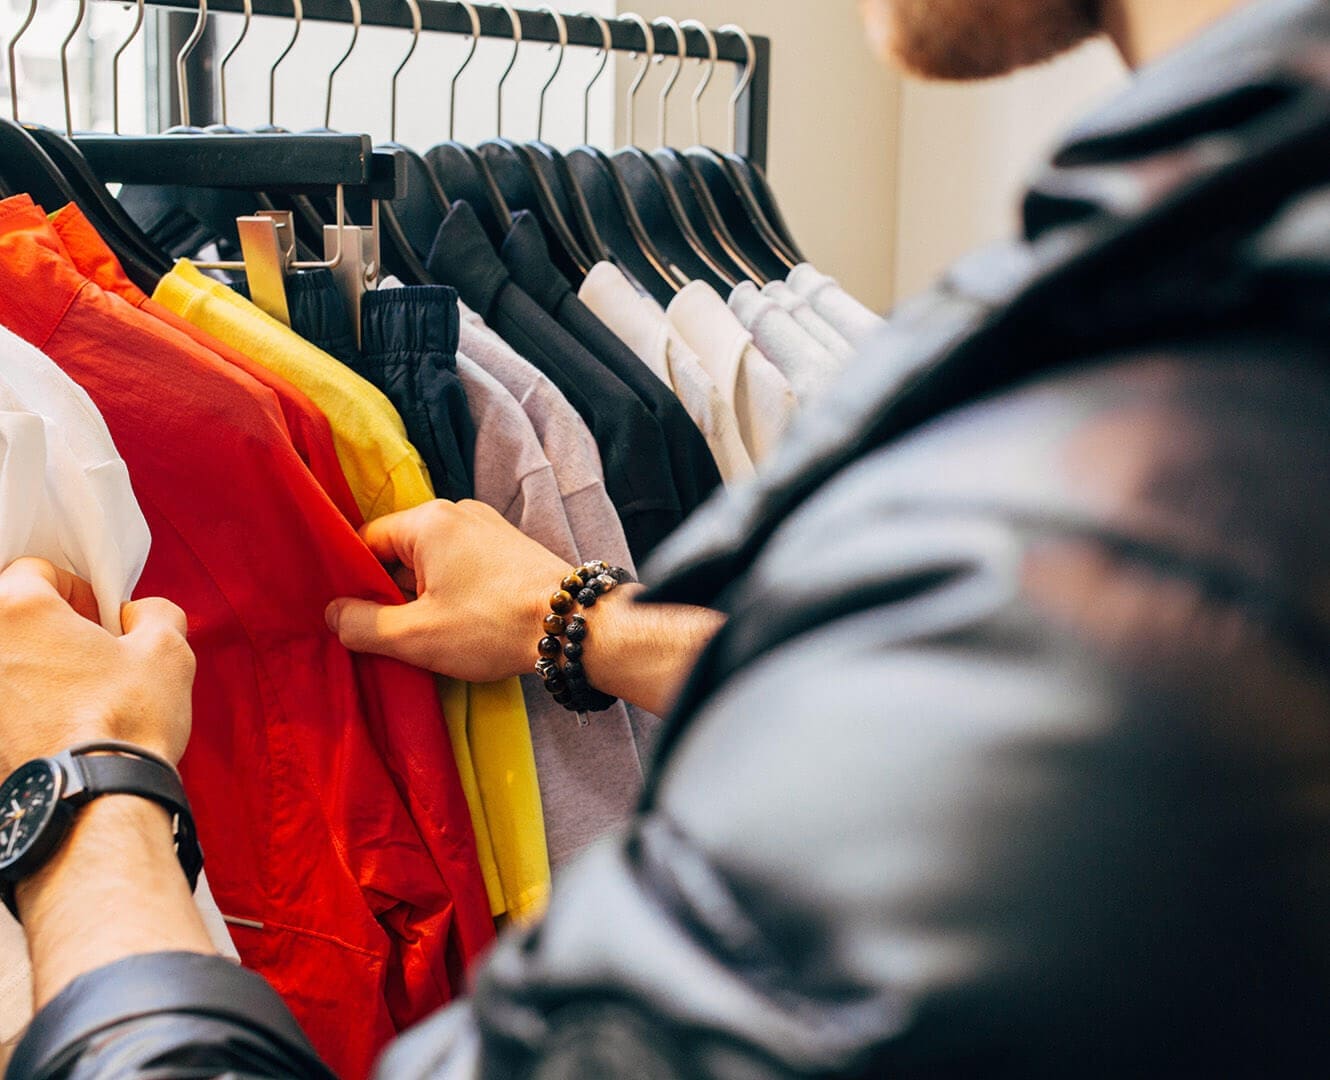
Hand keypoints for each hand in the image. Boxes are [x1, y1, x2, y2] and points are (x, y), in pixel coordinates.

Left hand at [0, 558, 195, 775]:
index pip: (37, 570)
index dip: (78, 590)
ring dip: (34, 667)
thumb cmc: (125, 719)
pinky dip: (23, 706)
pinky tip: (59, 726)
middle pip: (9, 613)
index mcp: (18, 608)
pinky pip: (4, 702)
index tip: (101, 620)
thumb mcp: (167, 649)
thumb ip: (154, 613)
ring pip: (6, 660)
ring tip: (77, 695)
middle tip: (89, 653)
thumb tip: (137, 616)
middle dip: (47, 626)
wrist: (93, 797)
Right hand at [326, 500, 572, 682]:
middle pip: (401, 552)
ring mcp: (489, 528)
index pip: (367, 542)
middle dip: (391, 592)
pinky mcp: (511, 549)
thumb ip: (363, 624)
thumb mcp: (416, 635)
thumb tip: (332, 612)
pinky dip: (454, 592)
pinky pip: (464, 566)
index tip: (353, 615)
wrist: (573, 624)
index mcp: (428, 520)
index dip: (353, 580)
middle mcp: (459, 512)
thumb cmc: (491, 625)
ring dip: (424, 597)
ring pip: (434, 562)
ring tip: (428, 635)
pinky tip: (460, 625)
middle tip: (390, 634)